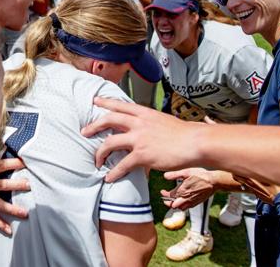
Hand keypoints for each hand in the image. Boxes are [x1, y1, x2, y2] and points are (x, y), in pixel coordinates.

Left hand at [81, 97, 204, 181]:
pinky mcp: (142, 155)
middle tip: (84, 132)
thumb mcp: (164, 121)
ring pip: (110, 142)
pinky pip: (122, 165)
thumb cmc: (184, 134)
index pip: (120, 105)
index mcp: (145, 113)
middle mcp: (139, 123)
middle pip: (109, 120)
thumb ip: (151, 124)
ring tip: (96, 161)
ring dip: (99, 153)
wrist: (195, 142)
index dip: (105, 102)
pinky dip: (113, 172)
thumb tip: (145, 131)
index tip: (95, 100)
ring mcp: (139, 139)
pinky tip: (109, 178)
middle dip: (94, 126)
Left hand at [161, 168, 218, 209]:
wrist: (214, 182)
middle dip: (168, 202)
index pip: (169, 196)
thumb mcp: (187, 172)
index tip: (162, 191)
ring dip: (175, 205)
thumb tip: (165, 176)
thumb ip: (175, 175)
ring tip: (173, 201)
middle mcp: (186, 198)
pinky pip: (187, 208)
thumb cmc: (201, 175)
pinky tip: (183, 200)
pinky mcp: (197, 203)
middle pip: (173, 205)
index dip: (164, 194)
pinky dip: (183, 206)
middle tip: (165, 199)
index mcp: (182, 191)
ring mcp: (192, 202)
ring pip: (180, 208)